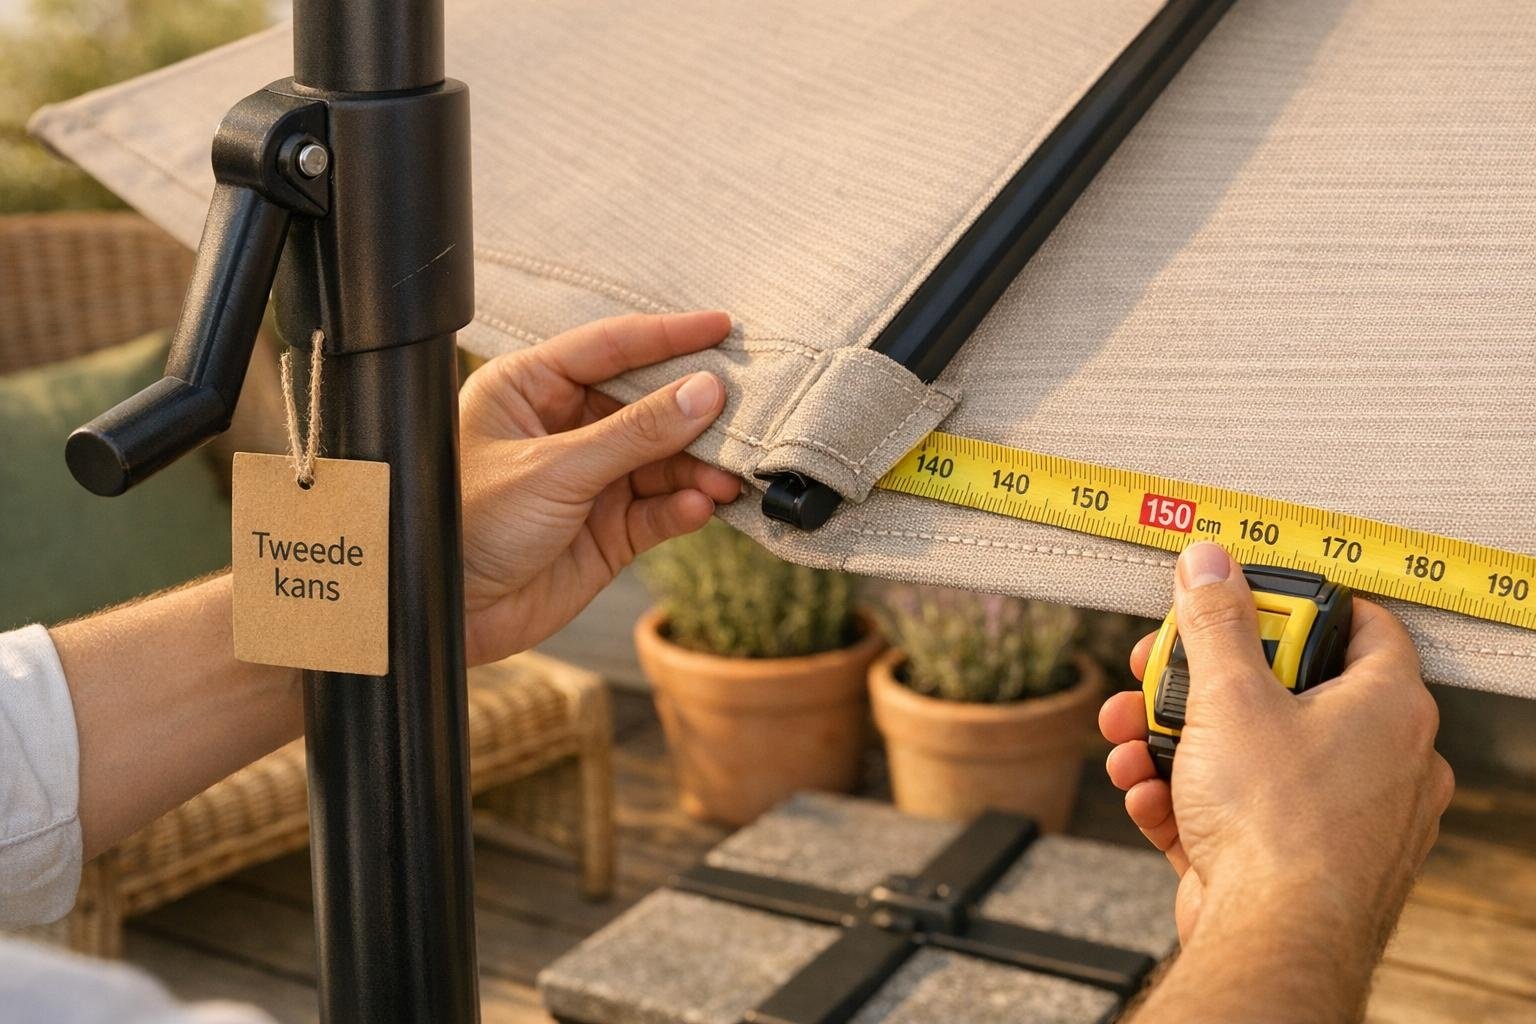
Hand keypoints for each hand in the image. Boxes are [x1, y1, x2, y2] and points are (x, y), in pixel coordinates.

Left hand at [457, 311, 741, 665]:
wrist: (435, 609)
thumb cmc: (465, 523)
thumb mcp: (553, 468)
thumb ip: (635, 432)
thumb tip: (705, 392)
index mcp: (529, 389)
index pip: (610, 347)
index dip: (668, 338)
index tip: (723, 329)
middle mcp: (563, 429)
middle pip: (647, 404)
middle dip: (695, 410)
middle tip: (745, 411)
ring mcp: (588, 481)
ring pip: (662, 460)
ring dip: (699, 467)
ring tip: (729, 476)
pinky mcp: (606, 533)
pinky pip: (658, 509)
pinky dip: (684, 506)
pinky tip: (701, 505)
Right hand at [1098, 543, 1452, 952]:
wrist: (1271, 941)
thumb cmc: (1278, 824)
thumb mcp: (1230, 697)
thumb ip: (1215, 623)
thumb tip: (1209, 563)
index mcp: (1388, 706)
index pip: (1360, 624)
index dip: (1294, 603)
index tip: (1238, 600)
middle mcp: (1377, 759)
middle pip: (1281, 688)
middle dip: (1199, 681)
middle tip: (1157, 670)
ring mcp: (1337, 814)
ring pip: (1247, 752)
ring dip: (1175, 741)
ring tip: (1129, 737)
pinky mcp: (1295, 859)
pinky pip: (1237, 809)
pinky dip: (1186, 797)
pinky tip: (1146, 794)